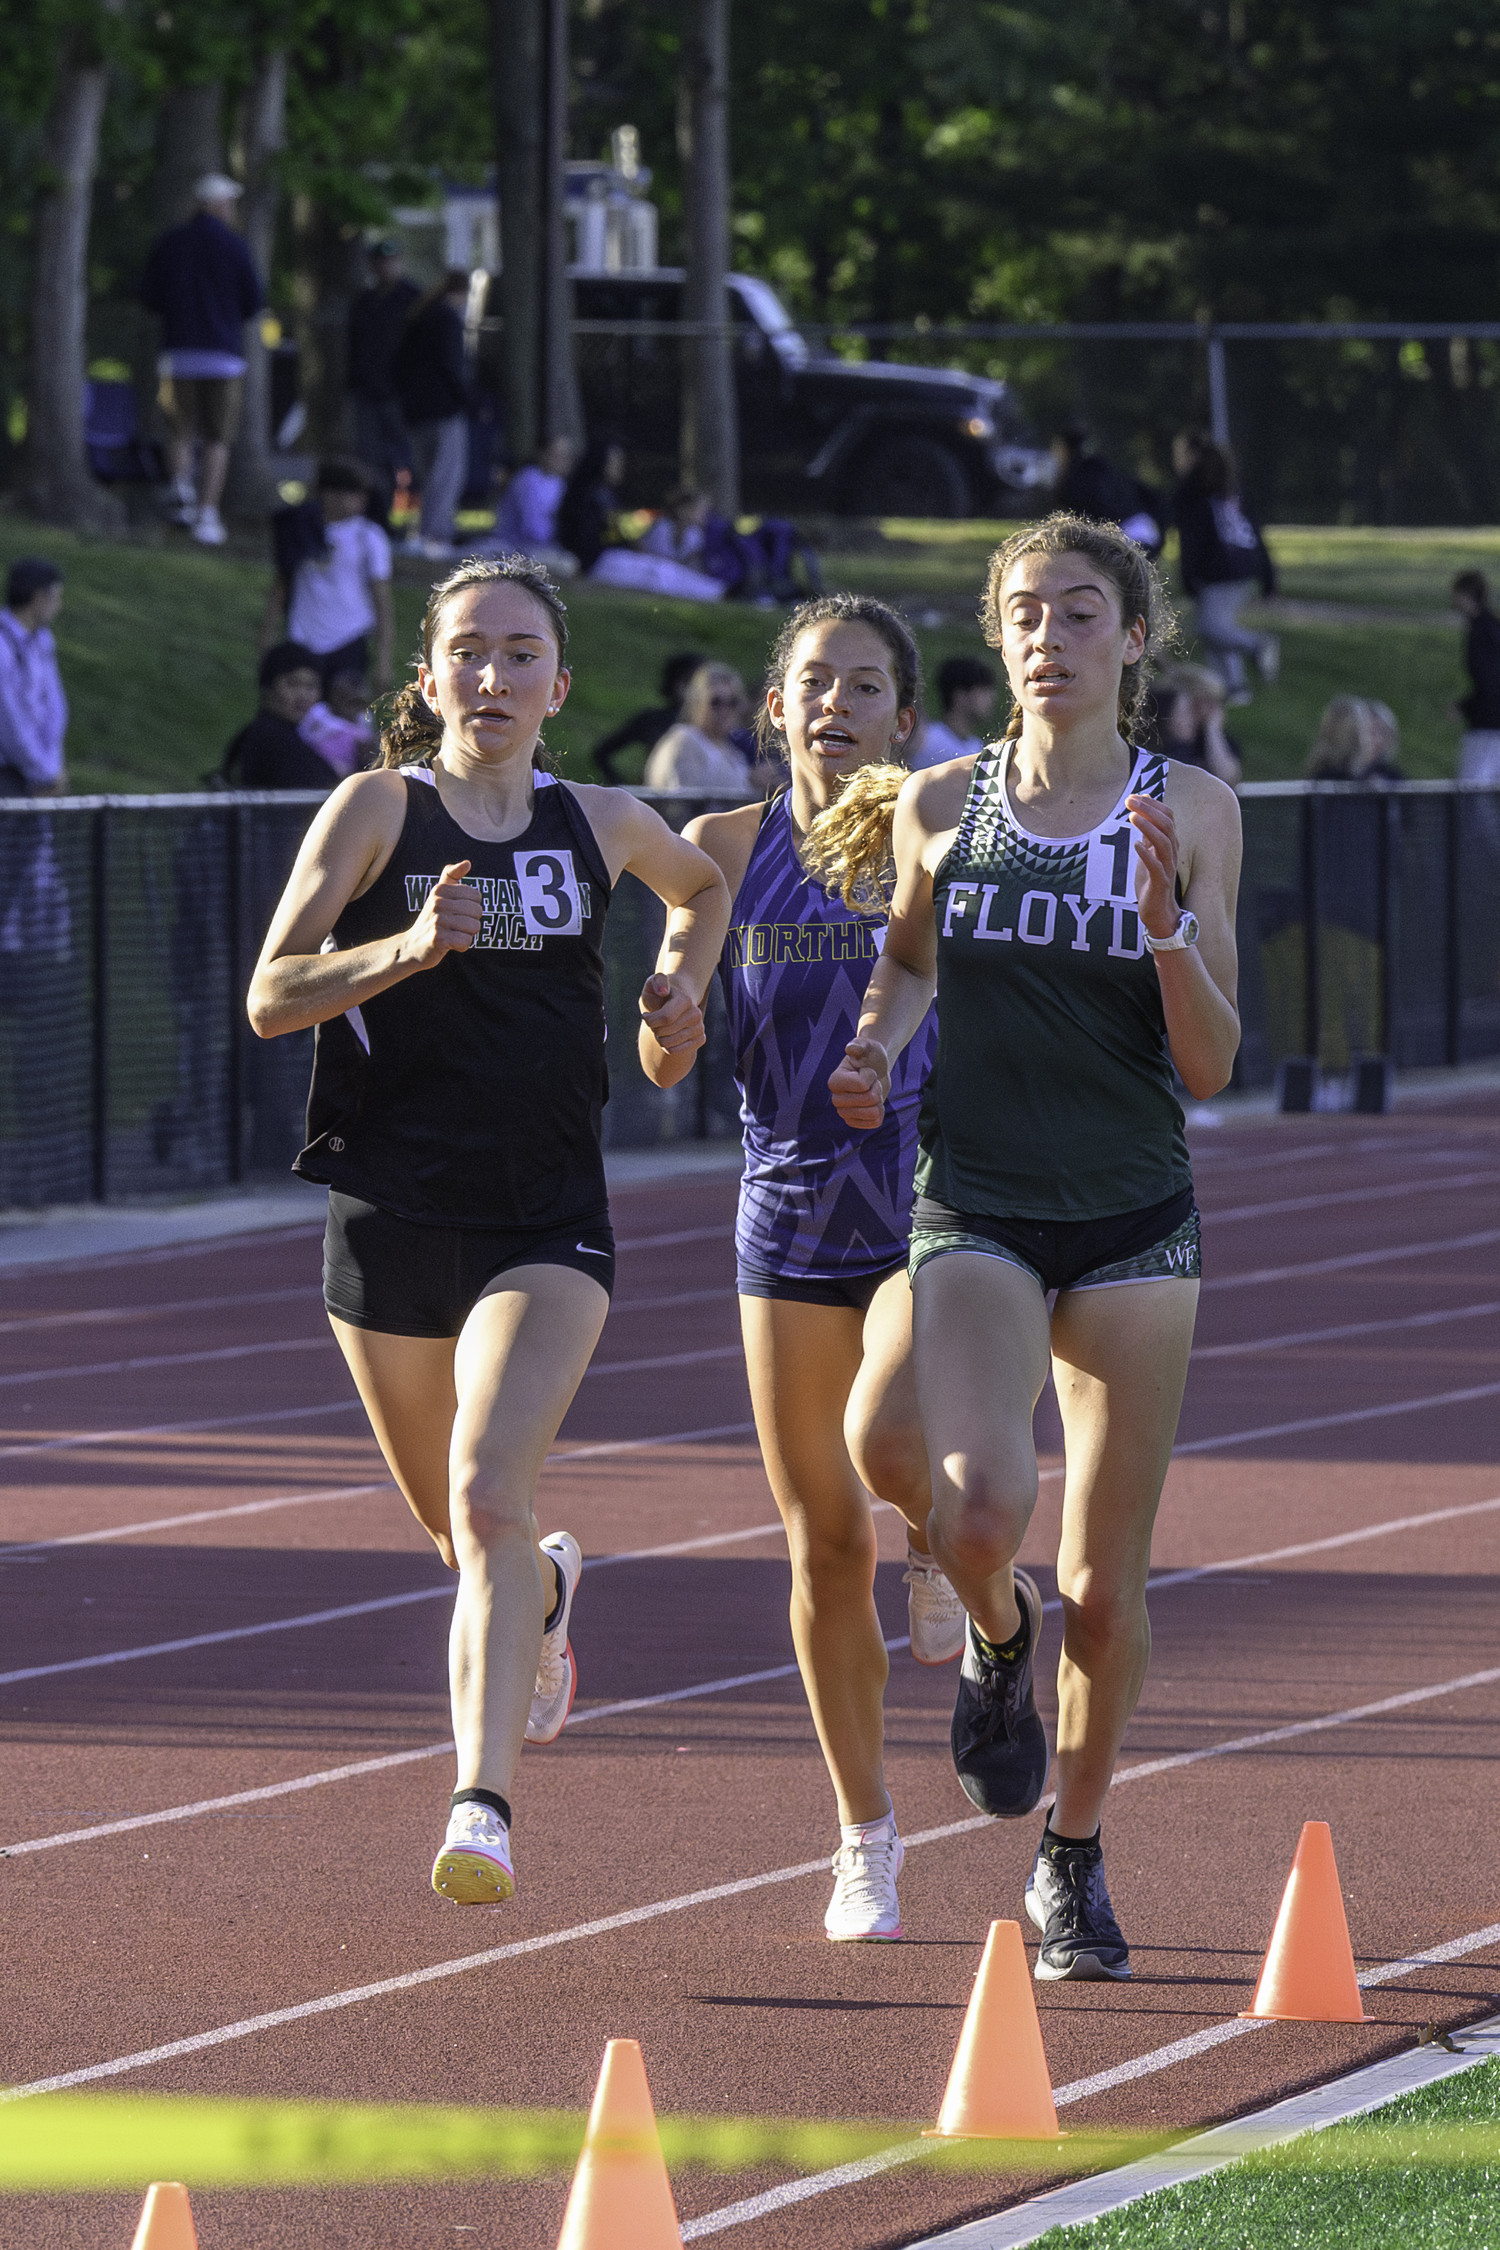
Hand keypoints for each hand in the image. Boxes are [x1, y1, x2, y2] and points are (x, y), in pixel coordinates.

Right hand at [405, 859, 481, 965]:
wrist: (412, 947)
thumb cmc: (431, 920)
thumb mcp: (438, 895)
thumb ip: (452, 876)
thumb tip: (467, 863)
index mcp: (440, 889)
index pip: (476, 895)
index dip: (471, 907)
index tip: (456, 912)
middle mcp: (437, 902)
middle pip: (477, 911)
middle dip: (471, 922)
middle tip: (454, 926)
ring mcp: (437, 920)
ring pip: (474, 927)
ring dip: (467, 935)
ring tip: (452, 934)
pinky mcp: (439, 939)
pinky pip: (467, 941)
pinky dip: (462, 946)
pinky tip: (449, 944)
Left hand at [639, 972, 704, 1055]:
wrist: (675, 1001)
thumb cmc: (660, 994)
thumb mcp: (653, 983)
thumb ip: (657, 982)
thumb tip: (664, 992)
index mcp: (685, 1000)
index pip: (665, 1018)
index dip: (650, 1020)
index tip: (645, 1015)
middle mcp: (696, 1014)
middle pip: (664, 1033)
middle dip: (654, 1029)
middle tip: (655, 1021)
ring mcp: (700, 1027)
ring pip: (668, 1044)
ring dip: (659, 1038)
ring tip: (662, 1028)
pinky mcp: (701, 1039)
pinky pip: (674, 1050)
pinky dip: (666, 1046)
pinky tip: (668, 1036)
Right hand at [829, 1036, 889, 1130]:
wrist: (875, 1068)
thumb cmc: (869, 1055)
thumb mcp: (867, 1047)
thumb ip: (860, 1045)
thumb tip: (851, 1048)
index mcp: (834, 1081)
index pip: (862, 1085)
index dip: (871, 1076)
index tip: (867, 1070)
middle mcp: (836, 1099)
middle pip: (868, 1099)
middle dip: (877, 1088)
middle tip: (871, 1082)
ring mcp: (845, 1113)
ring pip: (872, 1113)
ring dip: (879, 1100)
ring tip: (872, 1091)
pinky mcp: (855, 1122)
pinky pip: (875, 1123)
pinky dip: (880, 1112)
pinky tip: (873, 1103)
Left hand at [1127, 794, 1182, 942]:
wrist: (1159, 913)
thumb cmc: (1153, 882)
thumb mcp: (1148, 854)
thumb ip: (1147, 834)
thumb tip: (1142, 810)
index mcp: (1169, 844)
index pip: (1167, 817)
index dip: (1153, 804)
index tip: (1135, 795)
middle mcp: (1171, 853)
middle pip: (1166, 825)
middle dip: (1149, 810)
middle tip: (1130, 800)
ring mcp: (1167, 868)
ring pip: (1164, 843)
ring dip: (1148, 828)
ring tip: (1133, 817)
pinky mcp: (1161, 884)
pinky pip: (1157, 867)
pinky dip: (1147, 854)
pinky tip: (1136, 846)